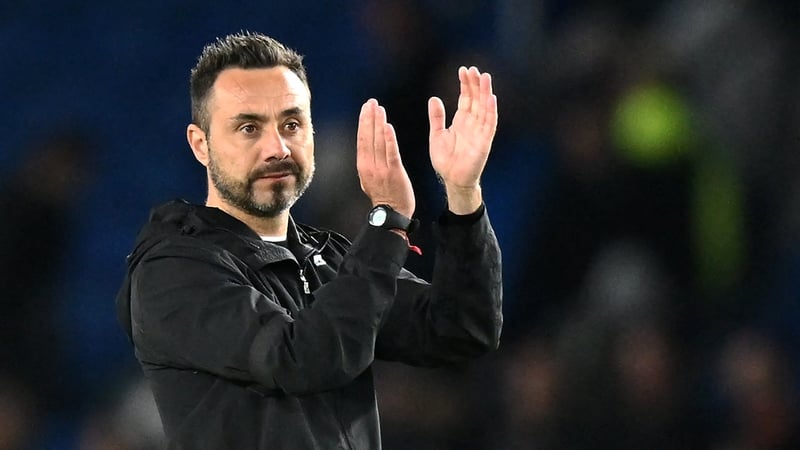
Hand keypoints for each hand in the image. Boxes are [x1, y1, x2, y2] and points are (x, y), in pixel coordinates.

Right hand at [356, 98, 414, 217]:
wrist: (392, 214)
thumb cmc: (384, 197)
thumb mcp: (369, 179)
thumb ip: (368, 163)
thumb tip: (367, 149)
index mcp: (363, 166)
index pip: (362, 140)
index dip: (363, 123)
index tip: (365, 109)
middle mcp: (369, 166)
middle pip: (367, 137)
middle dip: (369, 118)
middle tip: (371, 103)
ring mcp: (381, 169)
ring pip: (378, 142)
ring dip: (377, 123)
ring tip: (379, 109)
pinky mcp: (394, 172)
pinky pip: (390, 153)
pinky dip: (388, 139)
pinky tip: (387, 127)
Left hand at [428, 66, 497, 213]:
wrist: (452, 179)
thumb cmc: (445, 160)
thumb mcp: (436, 135)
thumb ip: (437, 117)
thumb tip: (434, 98)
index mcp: (461, 121)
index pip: (465, 98)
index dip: (465, 85)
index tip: (463, 71)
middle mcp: (472, 123)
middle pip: (476, 99)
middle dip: (475, 84)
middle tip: (474, 69)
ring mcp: (479, 131)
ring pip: (484, 108)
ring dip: (485, 93)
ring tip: (485, 77)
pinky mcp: (484, 141)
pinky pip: (490, 124)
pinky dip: (491, 111)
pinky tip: (491, 98)